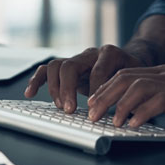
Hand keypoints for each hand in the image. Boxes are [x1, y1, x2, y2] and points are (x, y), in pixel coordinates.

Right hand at [23, 45, 144, 113]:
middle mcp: (90, 54)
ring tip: (60, 106)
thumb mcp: (134, 79)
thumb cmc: (131, 73)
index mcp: (109, 54)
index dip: (95, 91)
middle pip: (70, 66)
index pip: (97, 71)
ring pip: (56, 66)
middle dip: (68, 89)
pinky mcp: (67, 67)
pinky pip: (47, 70)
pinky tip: (30, 93)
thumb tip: (124, 110)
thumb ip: (128, 90)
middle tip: (70, 110)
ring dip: (55, 88)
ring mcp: (77, 59)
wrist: (128, 61)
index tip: (95, 110)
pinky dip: (36, 80)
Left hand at [87, 64, 164, 128]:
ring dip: (117, 105)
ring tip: (108, 121)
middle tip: (91, 112)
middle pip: (125, 78)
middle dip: (104, 95)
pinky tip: (132, 124)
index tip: (95, 101)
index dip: (108, 88)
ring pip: (135, 87)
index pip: (128, 74)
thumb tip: (145, 112)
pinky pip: (155, 102)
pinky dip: (140, 113)